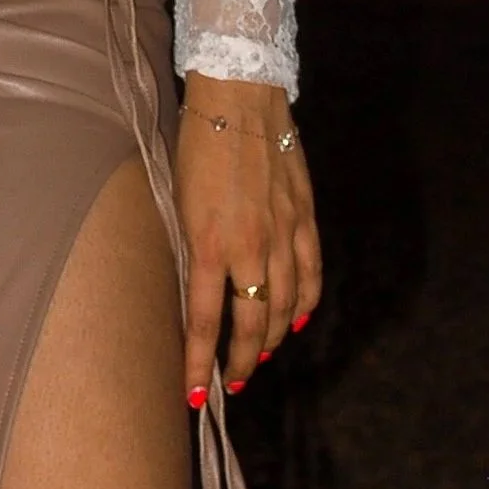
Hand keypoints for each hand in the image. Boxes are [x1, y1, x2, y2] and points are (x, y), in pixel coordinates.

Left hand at [174, 74, 322, 400]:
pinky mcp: (305, 217)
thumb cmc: (196, 141)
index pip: (205, 320)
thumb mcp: (177, 198)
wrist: (239, 96)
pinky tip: (297, 316)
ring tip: (260, 354)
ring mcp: (283, 233)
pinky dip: (306, 301)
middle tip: (233, 380)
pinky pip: (311, 273)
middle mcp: (250, 246)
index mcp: (208, 242)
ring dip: (273, 337)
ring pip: (285, 305)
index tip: (196, 393)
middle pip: (252, 322)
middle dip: (241, 358)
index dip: (200, 362)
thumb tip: (193, 286)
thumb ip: (189, 245)